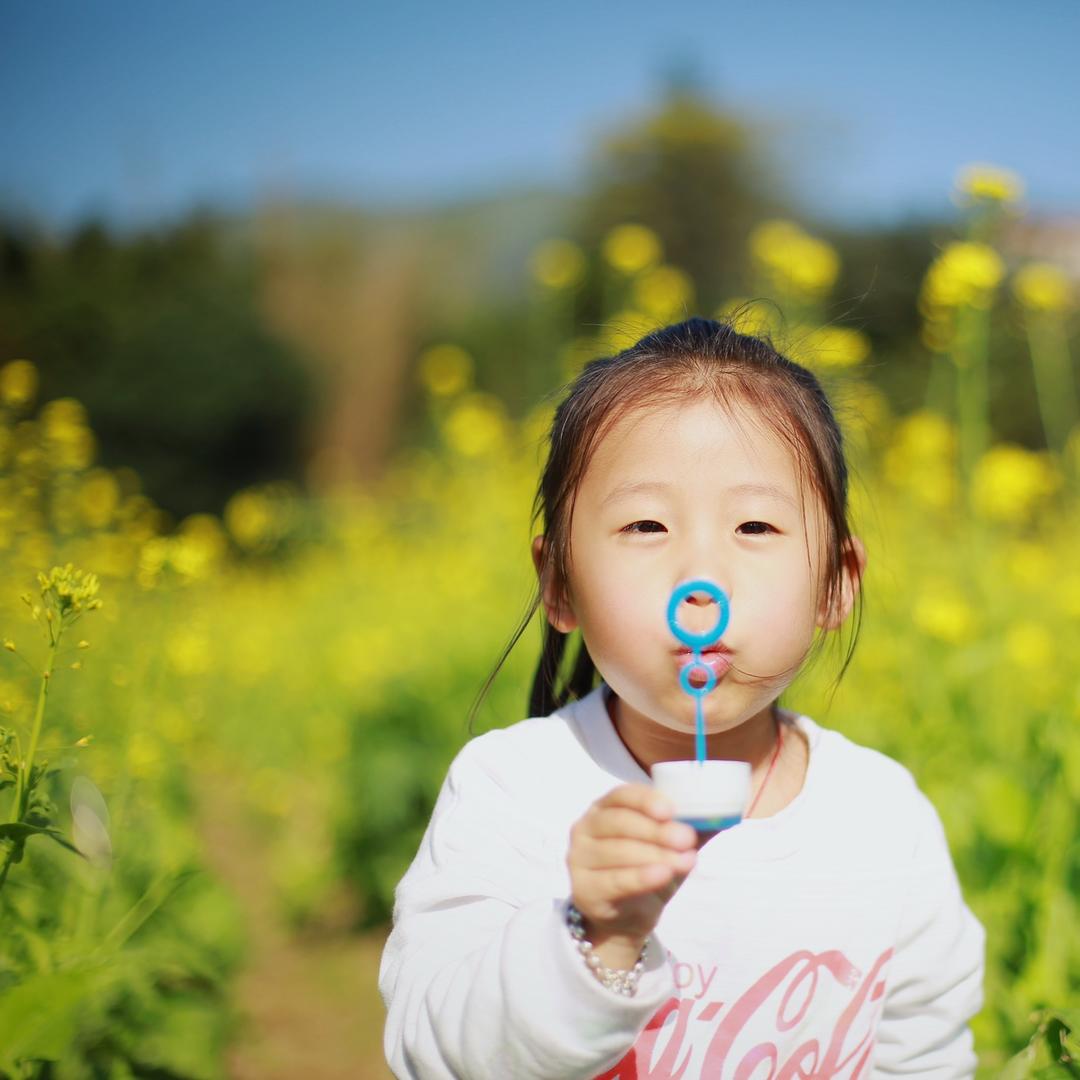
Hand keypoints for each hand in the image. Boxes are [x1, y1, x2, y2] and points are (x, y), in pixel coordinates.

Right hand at [567, 784, 696, 969]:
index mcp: (605, 808)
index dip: (645, 800)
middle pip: (620, 822)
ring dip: (654, 854)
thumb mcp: (670, 848)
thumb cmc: (647, 871)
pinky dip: (639, 877)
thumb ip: (690, 829)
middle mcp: (586, 827)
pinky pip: (614, 880)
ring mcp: (579, 858)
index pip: (622, 795)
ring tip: (684, 861)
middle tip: (686, 839)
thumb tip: (726, 815)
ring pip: (618, 851)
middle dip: (656, 830)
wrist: (625, 919)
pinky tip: (662, 874)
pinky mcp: (583, 888)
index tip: (670, 810)